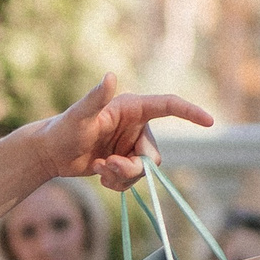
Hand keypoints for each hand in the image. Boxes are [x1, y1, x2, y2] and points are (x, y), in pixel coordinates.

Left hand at [37, 76, 216, 189]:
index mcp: (132, 108)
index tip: (209, 122)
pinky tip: (98, 173)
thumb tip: (109, 76)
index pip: (168, 106)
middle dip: (134, 167)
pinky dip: (117, 183)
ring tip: (98, 169)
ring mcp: (130, 146)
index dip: (190, 113)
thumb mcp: (79, 116)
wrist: (49, 153)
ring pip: (144, 171)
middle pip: (153, 155)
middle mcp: (136, 126)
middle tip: (107, 166)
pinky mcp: (124, 162)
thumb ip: (95, 98)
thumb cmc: (62, 129)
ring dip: (122, 176)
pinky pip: (133, 181)